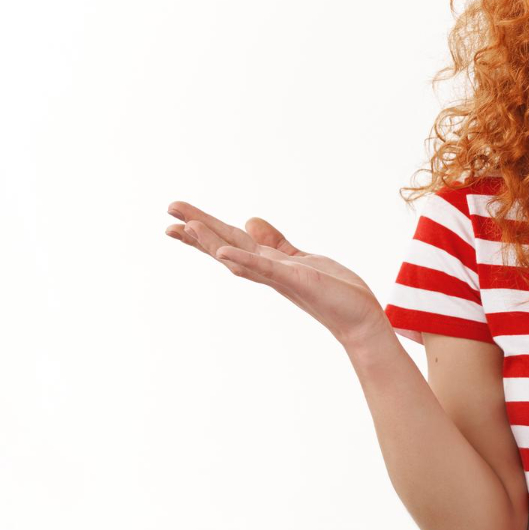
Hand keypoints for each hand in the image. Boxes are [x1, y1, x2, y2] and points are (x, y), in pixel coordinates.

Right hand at [165, 200, 388, 347]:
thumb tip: (249, 220)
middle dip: (198, 230)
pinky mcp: (296, 280)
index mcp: (268, 264)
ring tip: (187, 226)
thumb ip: (275, 242)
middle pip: (226, 247)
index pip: (230, 242)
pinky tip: (224, 251)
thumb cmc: (333, 292)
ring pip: (238, 257)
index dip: (205, 230)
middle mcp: (268, 272)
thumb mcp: (301, 259)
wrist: (359, 319)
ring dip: (212, 243)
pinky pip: (266, 269)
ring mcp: (280, 277)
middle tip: (169, 210)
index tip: (179, 217)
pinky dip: (244, 260)